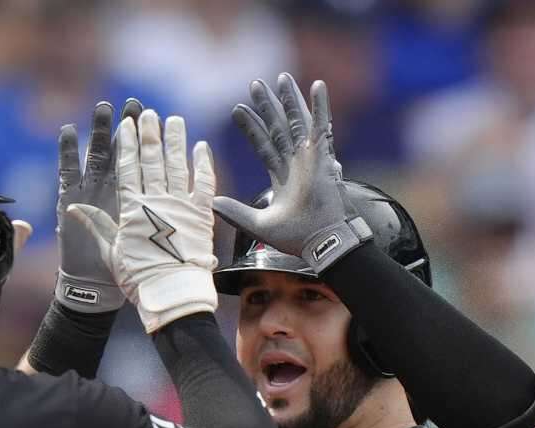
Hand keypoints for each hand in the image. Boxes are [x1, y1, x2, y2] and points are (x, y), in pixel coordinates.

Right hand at [65, 108, 219, 332]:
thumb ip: (96, 225)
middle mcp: (157, 201)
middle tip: (148, 113)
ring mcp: (180, 206)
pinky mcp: (202, 216)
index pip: (129, 167)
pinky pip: (204, 184)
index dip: (127, 143)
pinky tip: (201, 147)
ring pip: (177, 165)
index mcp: (133, 208)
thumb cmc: (137, 277)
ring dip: (175, 140)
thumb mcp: (111, 251)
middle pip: (152, 160)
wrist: (171, 294)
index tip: (126, 124)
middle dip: (150, 134)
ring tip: (174, 120)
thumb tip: (73, 207)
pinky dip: (203, 164)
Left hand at [212, 74, 362, 271]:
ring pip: (297, 121)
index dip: (251, 127)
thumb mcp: (258, 224)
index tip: (238, 109)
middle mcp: (297, 164)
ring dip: (290, 99)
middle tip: (255, 84)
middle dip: (268, 106)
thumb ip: (235, 213)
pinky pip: (322, 125)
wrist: (322, 243)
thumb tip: (211, 203)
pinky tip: (317, 85)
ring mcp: (311, 159)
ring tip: (281, 77)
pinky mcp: (323, 156)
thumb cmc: (297, 237)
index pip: (264, 145)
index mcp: (283, 178)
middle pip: (279, 127)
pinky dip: (320, 105)